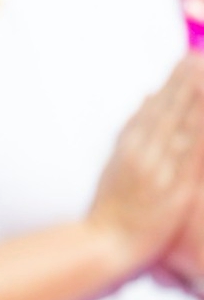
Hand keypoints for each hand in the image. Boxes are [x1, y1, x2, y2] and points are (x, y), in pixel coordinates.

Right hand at [87, 53, 203, 273]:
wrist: (105, 243)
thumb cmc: (111, 209)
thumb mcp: (113, 166)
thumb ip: (130, 133)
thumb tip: (146, 101)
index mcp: (127, 145)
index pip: (153, 107)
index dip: (171, 83)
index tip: (186, 61)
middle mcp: (142, 151)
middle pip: (167, 109)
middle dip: (184, 81)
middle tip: (197, 55)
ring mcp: (157, 167)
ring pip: (179, 126)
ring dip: (193, 99)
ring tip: (203, 73)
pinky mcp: (173, 187)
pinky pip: (189, 154)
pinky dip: (196, 131)